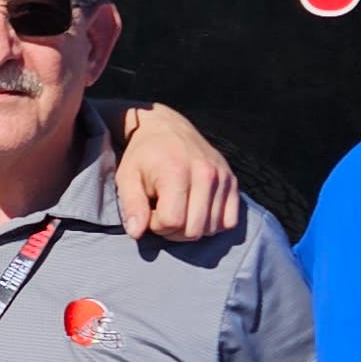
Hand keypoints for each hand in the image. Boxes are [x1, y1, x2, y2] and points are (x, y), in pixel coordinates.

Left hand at [109, 104, 238, 240]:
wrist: (167, 128)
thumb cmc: (144, 156)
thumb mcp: (127, 177)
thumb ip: (132, 206)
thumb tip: (135, 233)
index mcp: (177, 172)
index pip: (172, 221)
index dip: (156, 224)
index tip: (149, 210)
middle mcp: (205, 174)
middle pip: (193, 230)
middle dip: (173, 230)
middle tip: (162, 212)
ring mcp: (223, 178)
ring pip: (211, 229)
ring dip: (191, 228)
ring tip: (178, 209)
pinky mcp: (233, 181)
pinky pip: (229, 221)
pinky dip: (212, 224)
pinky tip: (196, 211)